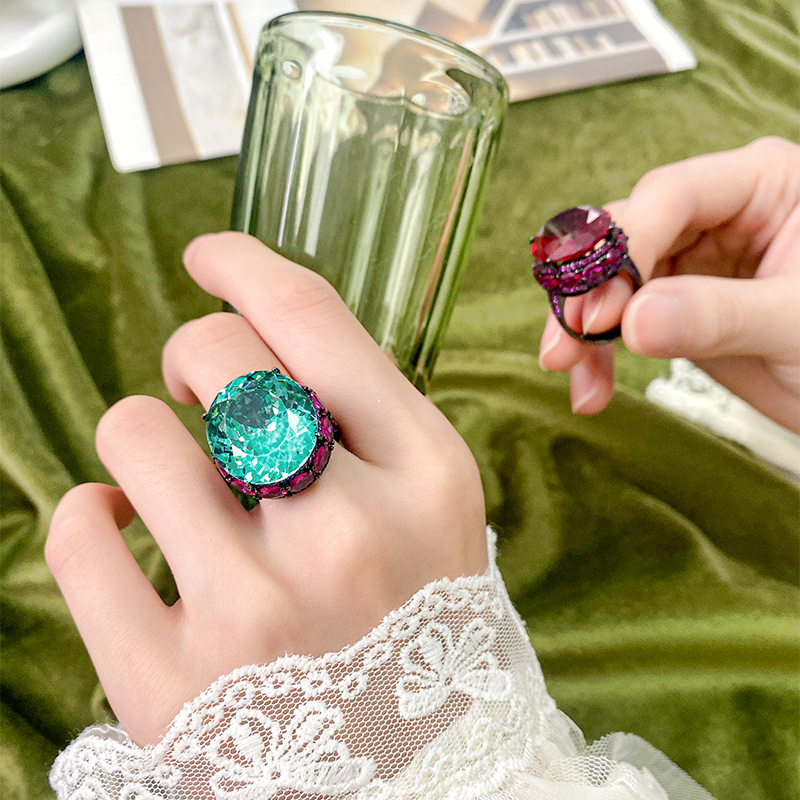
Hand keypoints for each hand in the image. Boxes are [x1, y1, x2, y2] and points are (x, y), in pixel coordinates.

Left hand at [45, 233, 487, 746]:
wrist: (413, 785)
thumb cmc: (419, 631)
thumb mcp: (432, 513)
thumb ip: (367, 419)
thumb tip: (258, 330)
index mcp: (427, 477)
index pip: (312, 319)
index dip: (243, 264)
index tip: (208, 254)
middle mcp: (349, 533)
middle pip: (219, 357)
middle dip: (197, 354)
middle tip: (207, 394)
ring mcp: (257, 610)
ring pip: (136, 430)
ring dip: (147, 437)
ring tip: (179, 484)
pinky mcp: (173, 685)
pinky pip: (81, 532)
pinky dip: (90, 513)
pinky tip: (128, 533)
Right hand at [539, 137, 799, 432]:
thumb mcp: (799, 322)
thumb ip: (718, 315)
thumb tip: (634, 320)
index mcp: (763, 185)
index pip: (669, 197)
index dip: (624, 250)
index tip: (601, 311)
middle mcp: (718, 215)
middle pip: (626, 235)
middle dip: (590, 291)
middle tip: (567, 342)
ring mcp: (692, 263)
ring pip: (610, 281)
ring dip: (582, 329)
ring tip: (573, 373)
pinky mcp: (674, 308)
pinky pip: (619, 321)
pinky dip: (598, 353)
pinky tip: (592, 386)